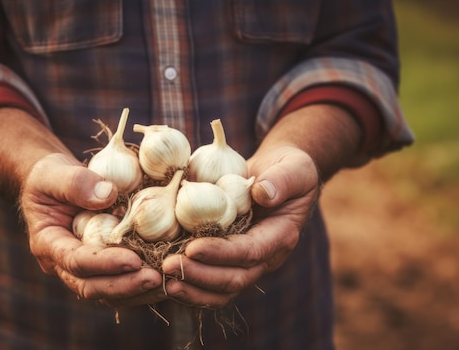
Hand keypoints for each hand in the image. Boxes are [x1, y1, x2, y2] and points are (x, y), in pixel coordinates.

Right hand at [21, 153, 166, 306]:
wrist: (53, 183)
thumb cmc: (50, 175)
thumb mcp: (55, 172)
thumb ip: (76, 183)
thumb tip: (108, 195)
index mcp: (47, 243)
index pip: (75, 262)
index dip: (104, 264)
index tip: (134, 259)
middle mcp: (62, 264)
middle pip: (92, 287)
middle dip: (125, 285)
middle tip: (156, 278)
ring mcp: (81, 270)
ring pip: (108, 292)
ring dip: (139, 291)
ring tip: (170, 282)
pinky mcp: (101, 267)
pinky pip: (121, 282)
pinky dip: (143, 284)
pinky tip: (169, 277)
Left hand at [161, 146, 319, 306]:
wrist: (278, 175)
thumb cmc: (289, 168)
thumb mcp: (295, 168)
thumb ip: (282, 180)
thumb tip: (261, 192)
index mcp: (281, 236)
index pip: (250, 252)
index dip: (221, 253)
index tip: (192, 248)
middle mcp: (264, 256)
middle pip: (233, 279)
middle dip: (200, 276)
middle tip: (168, 266)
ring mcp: (246, 262)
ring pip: (220, 289)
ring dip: (191, 288)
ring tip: (163, 280)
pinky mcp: (229, 259)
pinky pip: (210, 281)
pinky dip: (189, 283)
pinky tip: (164, 278)